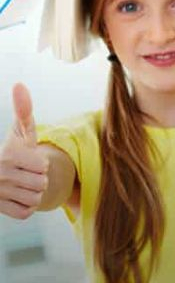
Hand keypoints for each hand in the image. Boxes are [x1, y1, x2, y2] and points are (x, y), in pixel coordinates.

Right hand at [0, 83, 48, 219]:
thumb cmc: (15, 150)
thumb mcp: (21, 130)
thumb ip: (24, 109)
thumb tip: (19, 84)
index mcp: (7, 154)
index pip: (43, 166)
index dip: (42, 163)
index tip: (30, 160)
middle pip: (41, 184)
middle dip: (40, 179)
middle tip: (27, 174)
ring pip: (35, 199)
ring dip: (34, 193)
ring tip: (23, 184)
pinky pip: (26, 213)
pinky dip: (26, 207)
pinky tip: (17, 197)